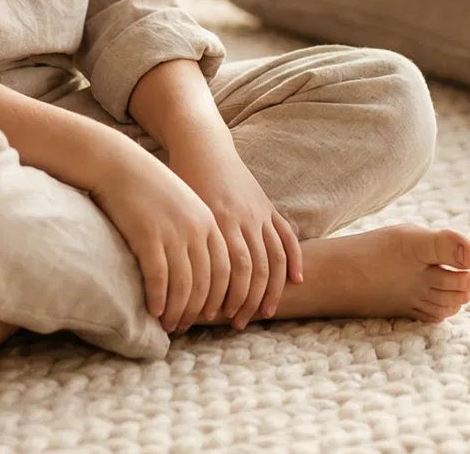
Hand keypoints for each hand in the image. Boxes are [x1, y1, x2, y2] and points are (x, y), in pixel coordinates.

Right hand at [87, 138, 228, 333]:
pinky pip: (159, 278)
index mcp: (210, 221)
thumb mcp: (184, 206)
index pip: (226, 270)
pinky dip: (159, 299)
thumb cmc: (151, 188)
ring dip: (179, 311)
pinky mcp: (148, 236)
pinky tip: (154, 311)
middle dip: (200, 310)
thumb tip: (200, 272)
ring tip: (170, 325)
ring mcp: (173, 232)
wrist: (121, 165)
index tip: (215, 315)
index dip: (223, 297)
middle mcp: (197, 228)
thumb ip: (197, 234)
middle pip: (208, 282)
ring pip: (184, 285)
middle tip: (188, 327)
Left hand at [166, 138, 303, 328]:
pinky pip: (286, 236)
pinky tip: (297, 281)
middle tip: (238, 325)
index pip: (230, 268)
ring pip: (273, 257)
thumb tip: (172, 286)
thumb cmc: (182, 180)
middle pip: (253, 268)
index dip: (227, 297)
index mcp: (218, 219)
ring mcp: (259, 212)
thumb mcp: (181, 209)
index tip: (217, 318)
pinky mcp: (268, 206)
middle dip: (247, 301)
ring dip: (271, 289)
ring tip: (266, 313)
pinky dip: (295, 259)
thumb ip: (185, 242)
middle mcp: (242, 217)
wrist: (201, 145)